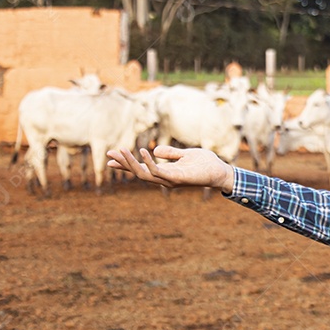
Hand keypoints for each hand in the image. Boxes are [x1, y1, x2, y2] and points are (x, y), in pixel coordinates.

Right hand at [106, 145, 234, 192]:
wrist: (220, 171)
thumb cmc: (205, 164)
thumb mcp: (185, 154)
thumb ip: (170, 153)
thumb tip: (155, 150)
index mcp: (165, 172)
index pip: (141, 169)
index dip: (126, 164)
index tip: (111, 157)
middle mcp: (164, 178)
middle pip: (138, 172)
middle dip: (123, 164)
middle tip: (109, 154)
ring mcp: (170, 180)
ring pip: (144, 174)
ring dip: (131, 163)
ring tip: (120, 151)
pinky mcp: (178, 178)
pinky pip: (159, 171)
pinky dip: (149, 162)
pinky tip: (143, 151)